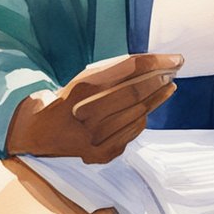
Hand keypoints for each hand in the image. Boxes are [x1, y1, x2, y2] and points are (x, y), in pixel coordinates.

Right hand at [6, 53, 182, 163]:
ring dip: (158, 99)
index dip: (155, 62)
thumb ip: (112, 74)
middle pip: (135, 93)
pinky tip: (149, 109)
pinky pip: (131, 133)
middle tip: (175, 70)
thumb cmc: (66, 101)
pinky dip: (143, 119)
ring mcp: (94, 138)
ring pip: (137, 114)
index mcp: (79, 89)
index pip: (127, 70)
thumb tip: (151, 66)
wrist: (37, 134)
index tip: (174, 59)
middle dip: (160, 79)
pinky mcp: (100, 155)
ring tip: (169, 86)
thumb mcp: (81, 80)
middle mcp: (86, 115)